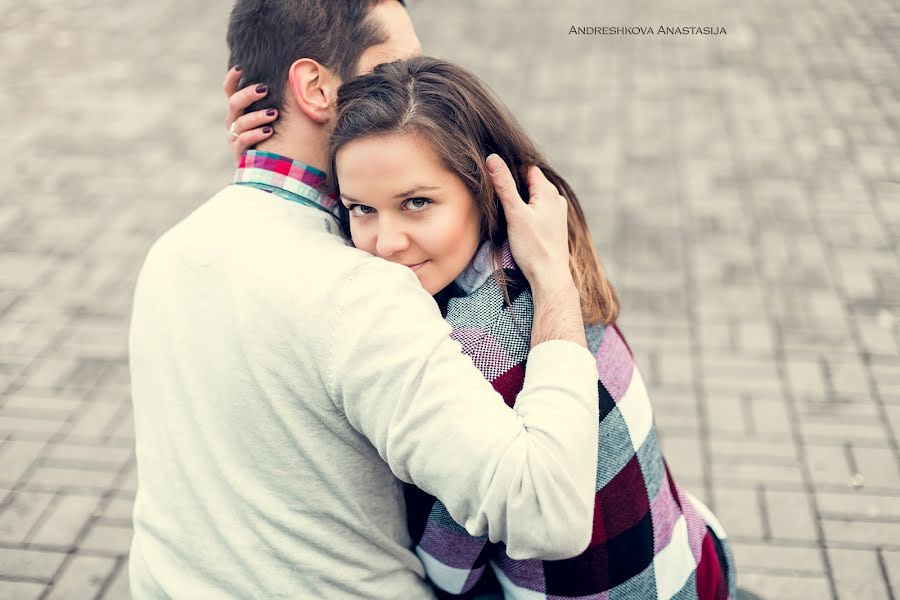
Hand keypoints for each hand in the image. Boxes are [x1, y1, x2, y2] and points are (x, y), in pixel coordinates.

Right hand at [223, 66, 277, 162]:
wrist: (276, 169)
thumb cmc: (282, 136)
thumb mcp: (282, 116)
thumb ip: (285, 100)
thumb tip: (303, 80)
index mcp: (241, 110)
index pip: (230, 90)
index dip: (232, 78)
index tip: (241, 67)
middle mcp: (235, 122)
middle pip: (234, 103)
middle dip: (248, 94)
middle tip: (265, 89)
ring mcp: (235, 137)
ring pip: (240, 122)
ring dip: (256, 116)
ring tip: (274, 113)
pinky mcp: (239, 153)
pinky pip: (242, 141)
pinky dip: (255, 135)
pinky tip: (269, 131)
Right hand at [487, 154, 571, 290]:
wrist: (549, 277)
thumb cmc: (533, 247)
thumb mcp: (515, 214)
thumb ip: (504, 185)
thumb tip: (492, 158)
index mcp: (548, 191)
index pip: (527, 168)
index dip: (510, 170)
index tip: (495, 179)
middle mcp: (556, 199)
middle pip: (531, 182)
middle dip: (514, 185)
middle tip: (496, 195)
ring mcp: (557, 213)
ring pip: (534, 197)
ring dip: (521, 199)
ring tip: (506, 210)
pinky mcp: (554, 226)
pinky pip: (538, 210)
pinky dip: (527, 211)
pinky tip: (518, 222)